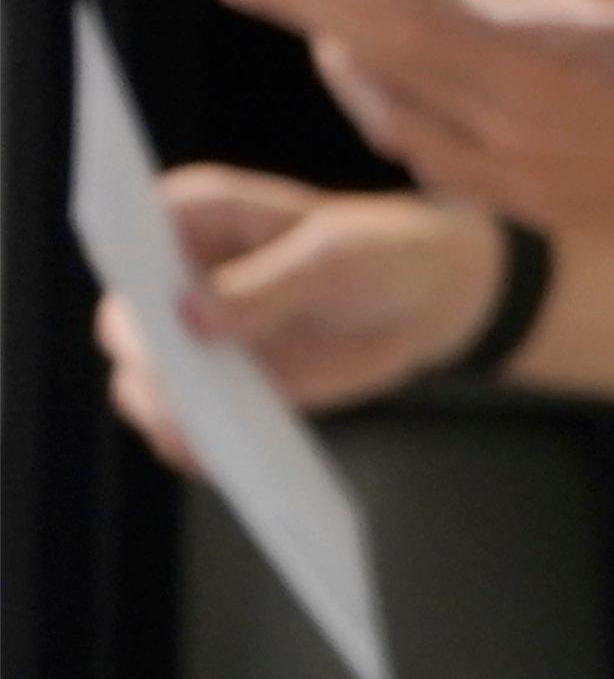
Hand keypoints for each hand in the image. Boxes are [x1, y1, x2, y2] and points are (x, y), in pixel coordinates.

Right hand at [94, 168, 509, 475]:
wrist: (424, 296)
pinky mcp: (216, 380)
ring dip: (166, 414)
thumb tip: (189, 317)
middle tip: (183, 393)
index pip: (127, 242)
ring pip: (144, 382)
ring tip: (210, 439)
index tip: (143, 317)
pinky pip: (184, 421)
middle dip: (148, 362)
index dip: (124, 279)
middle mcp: (171, 274)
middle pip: (127, 326)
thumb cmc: (378, 253)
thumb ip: (266, 287)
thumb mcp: (332, 261)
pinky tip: (224, 463)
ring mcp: (188, 332)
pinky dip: (195, 444)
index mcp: (190, 215)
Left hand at [222, 0, 613, 245]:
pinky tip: (423, 96)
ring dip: (366, 77)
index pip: (384, 14)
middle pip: (372, 74)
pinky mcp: (540, 214)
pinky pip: (442, 164)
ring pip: (395, 127)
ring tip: (355, 37)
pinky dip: (414, 122)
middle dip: (326, 24)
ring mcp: (520, 183)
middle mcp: (509, 134)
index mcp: (528, 67)